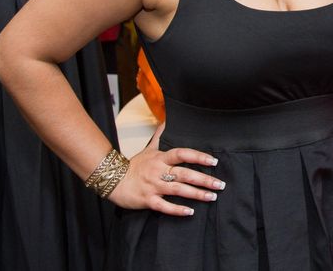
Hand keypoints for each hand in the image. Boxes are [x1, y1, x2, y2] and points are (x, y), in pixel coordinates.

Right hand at [108, 126, 223, 215]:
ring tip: (212, 197)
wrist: (112, 180)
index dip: (198, 157)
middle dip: (204, 179)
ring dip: (196, 194)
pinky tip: (190, 212)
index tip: (213, 161)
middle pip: (185, 174)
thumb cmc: (134, 165)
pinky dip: (177, 210)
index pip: (183, 154)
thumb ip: (160, 136)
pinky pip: (164, 206)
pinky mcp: (147, 200)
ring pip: (178, 190)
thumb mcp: (148, 148)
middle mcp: (159, 171)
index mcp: (161, 158)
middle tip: (220, 184)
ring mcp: (153, 186)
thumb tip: (167, 120)